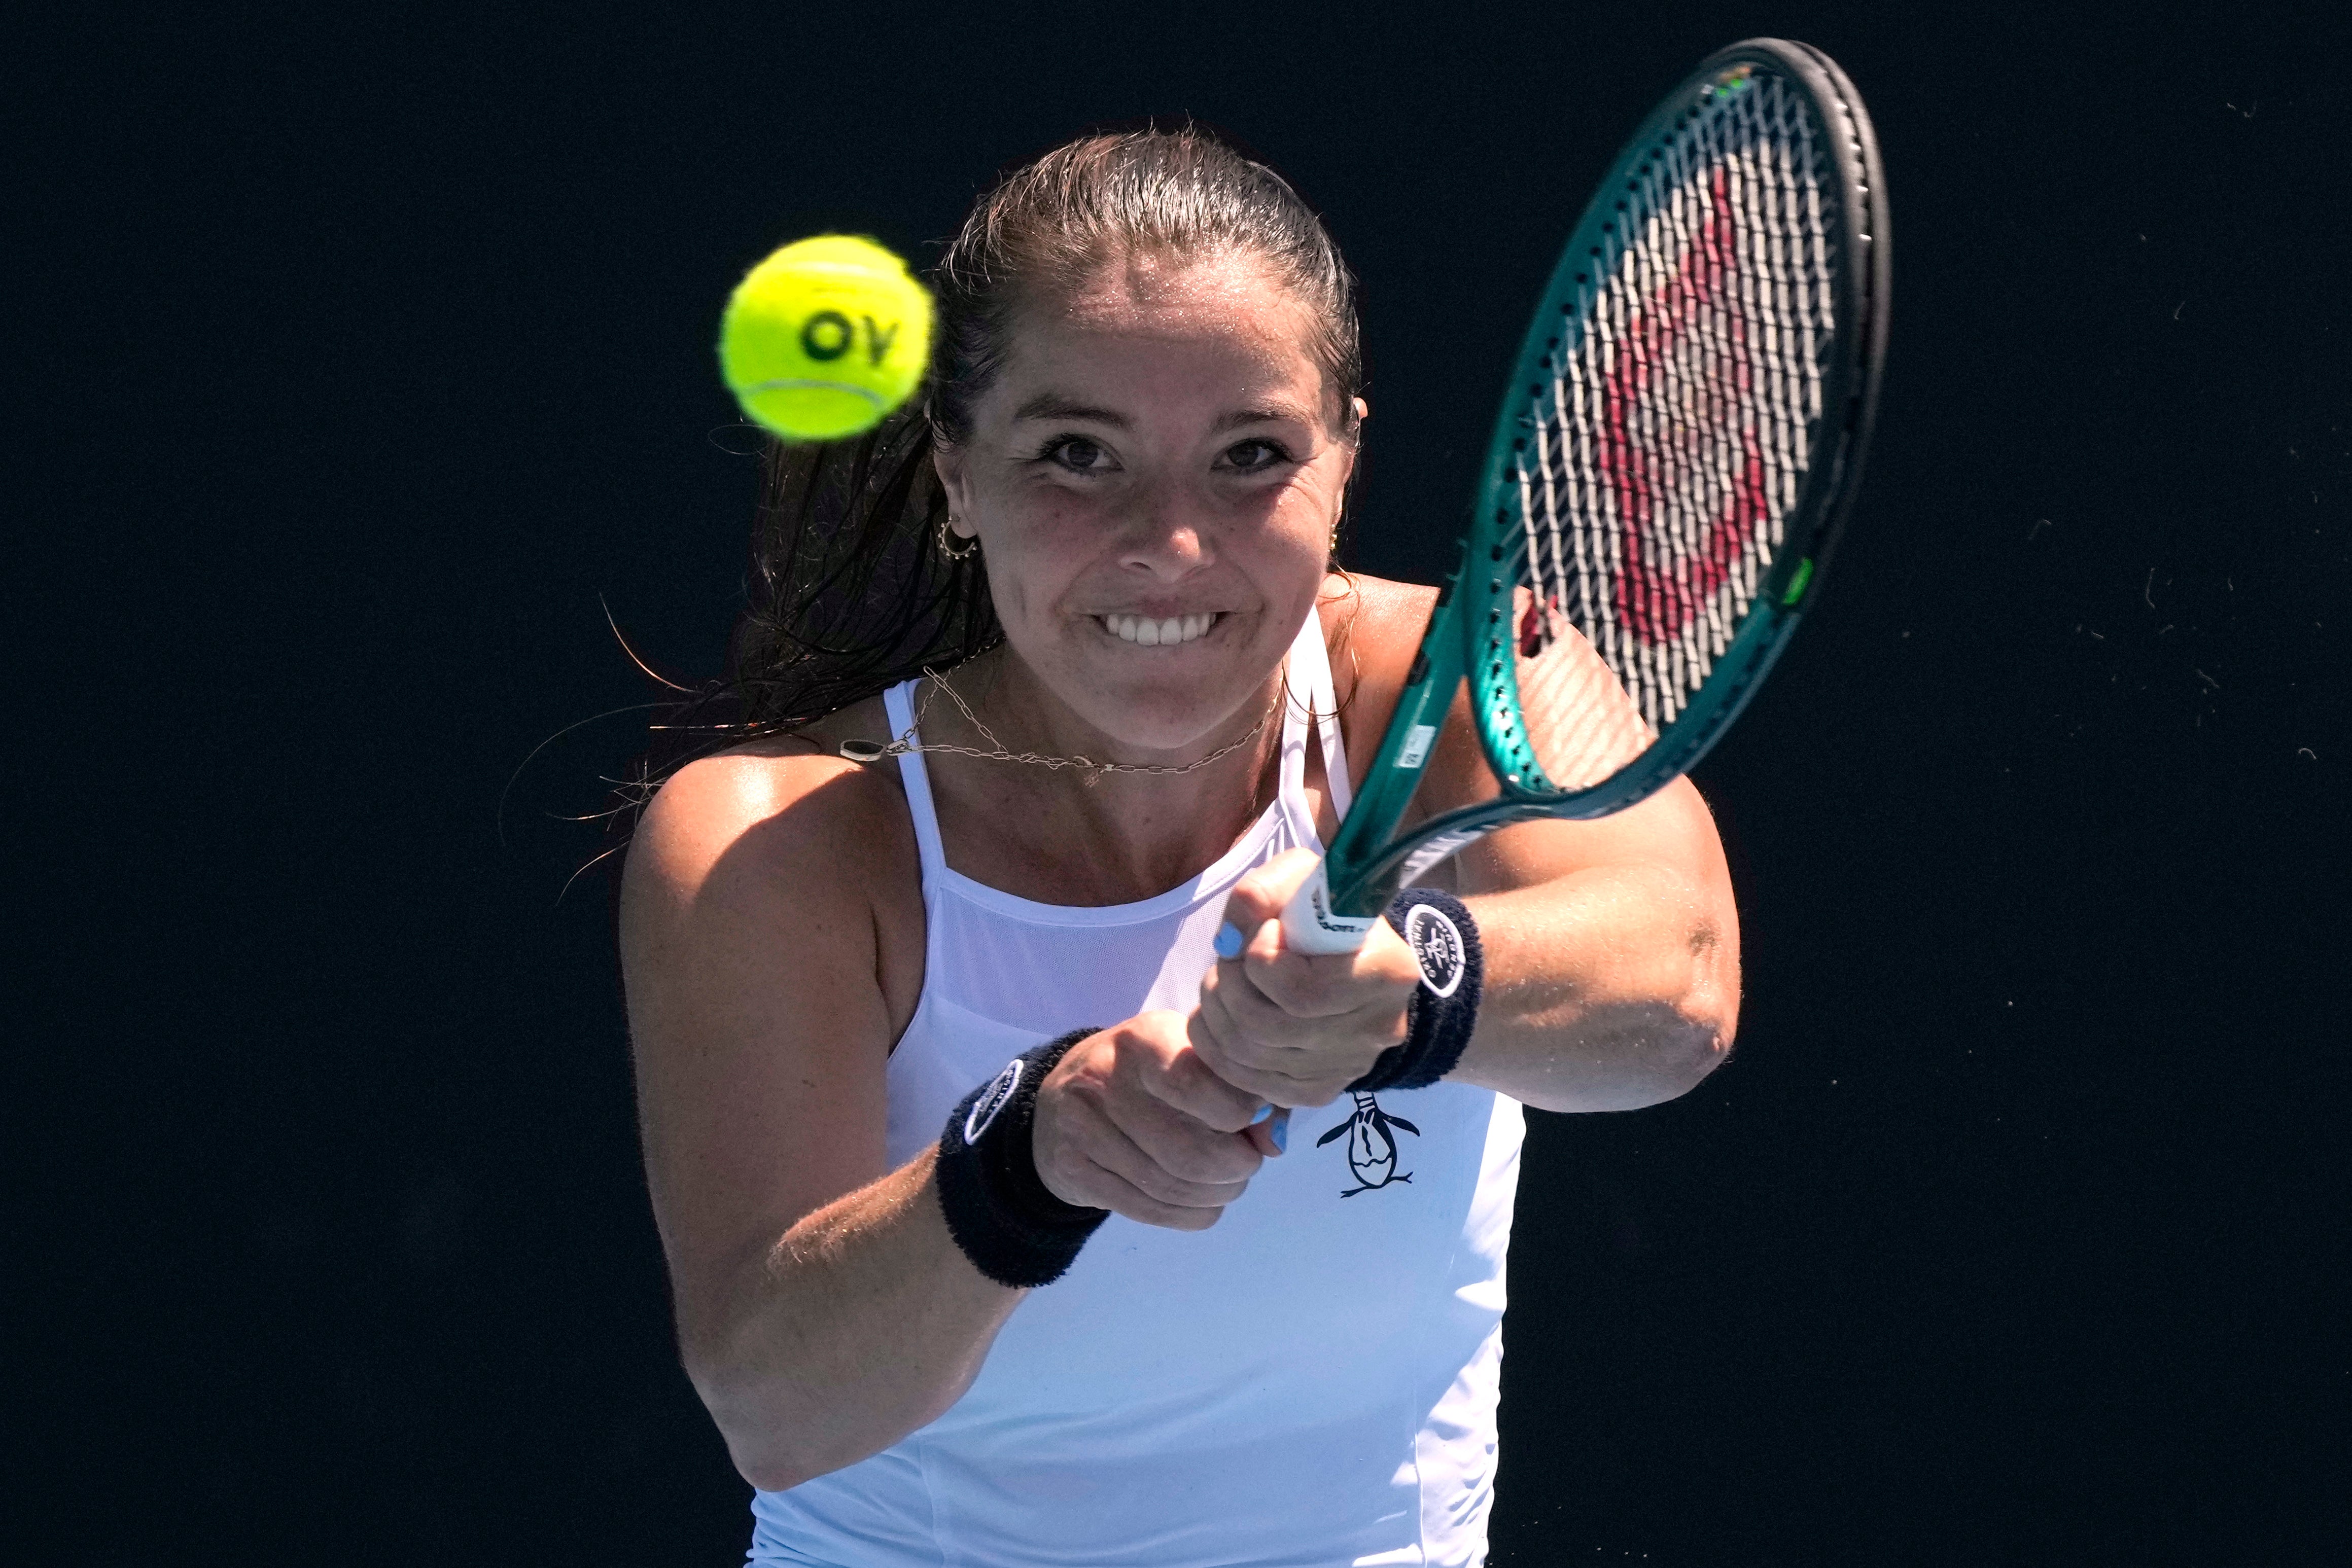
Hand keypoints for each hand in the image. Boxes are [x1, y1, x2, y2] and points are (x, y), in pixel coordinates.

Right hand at [1030, 1012, 1284, 1231]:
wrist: (1058, 1102)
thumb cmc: (1144, 1075)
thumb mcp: (1188, 1057)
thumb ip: (1237, 1088)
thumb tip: (1273, 1140)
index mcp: (1142, 1040)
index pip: (1195, 1083)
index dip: (1239, 1111)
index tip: (1253, 1117)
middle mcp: (1105, 1080)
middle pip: (1189, 1151)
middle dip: (1236, 1167)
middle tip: (1248, 1162)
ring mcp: (1083, 1129)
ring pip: (1172, 1187)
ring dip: (1217, 1193)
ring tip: (1228, 1182)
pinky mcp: (1075, 1171)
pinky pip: (1150, 1210)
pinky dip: (1191, 1214)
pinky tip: (1204, 1202)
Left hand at [1189, 848, 1421, 1109]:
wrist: (1355, 956)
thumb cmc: (1328, 911)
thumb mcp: (1302, 879)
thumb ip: (1264, 891)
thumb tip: (1232, 936)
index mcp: (1388, 973)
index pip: (1301, 991)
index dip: (1260, 959)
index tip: (1263, 932)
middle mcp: (1375, 1031)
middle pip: (1265, 1025)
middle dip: (1228, 984)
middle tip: (1228, 956)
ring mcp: (1347, 1068)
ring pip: (1248, 1055)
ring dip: (1215, 1011)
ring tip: (1222, 980)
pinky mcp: (1318, 1091)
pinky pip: (1247, 1082)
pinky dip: (1216, 1047)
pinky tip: (1221, 1015)